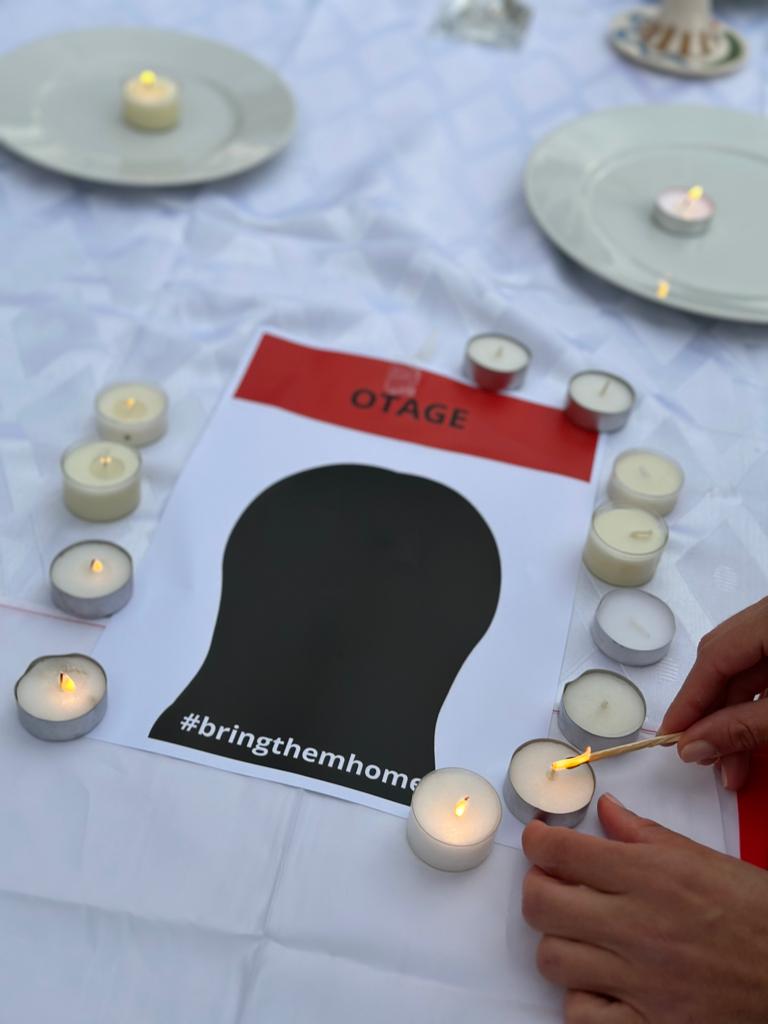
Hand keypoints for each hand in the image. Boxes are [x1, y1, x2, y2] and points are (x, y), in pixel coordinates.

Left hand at [522, 795, 767, 1022]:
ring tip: (579, 935)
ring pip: (552, 959)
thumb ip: (644, 835)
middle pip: (541, 905)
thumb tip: (607, 810)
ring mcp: (639, 980)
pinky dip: (582, 999)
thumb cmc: (758, 915)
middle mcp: (637, 926)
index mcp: (649, 876)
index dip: (538, 842)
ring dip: (558, 943)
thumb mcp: (704, 859)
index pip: (561, 852)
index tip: (540, 841)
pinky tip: (600, 983)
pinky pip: (581, 1014)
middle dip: (536, 889)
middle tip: (552, 885)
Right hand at [660, 597, 767, 790]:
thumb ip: (743, 729)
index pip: (714, 657)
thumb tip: (691, 749)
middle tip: (702, 758)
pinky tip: (752, 737)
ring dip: (737, 716)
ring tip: (733, 767)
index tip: (672, 739)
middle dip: (712, 713)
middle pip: (725, 661)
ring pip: (747, 669)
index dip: (691, 701)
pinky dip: (758, 705)